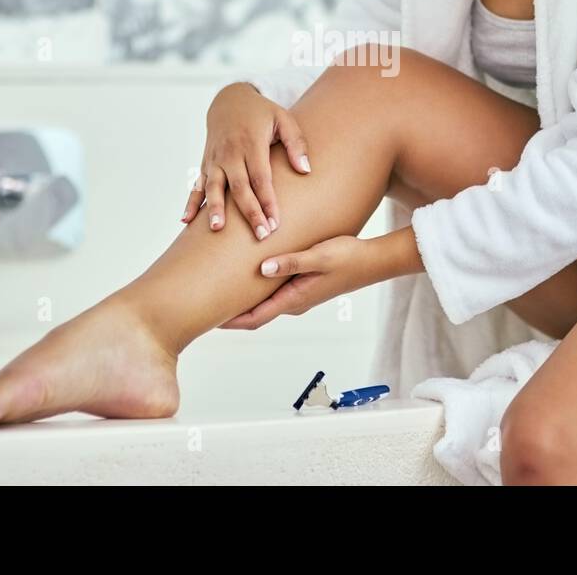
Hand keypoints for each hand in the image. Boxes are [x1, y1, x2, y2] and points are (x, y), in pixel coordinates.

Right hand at [183, 82, 312, 240]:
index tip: (275, 223)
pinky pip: (196, 185)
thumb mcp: (284, 119)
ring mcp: (214, 159)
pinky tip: (186, 221)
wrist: (229, 100)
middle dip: (249, 212)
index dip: (267, 201)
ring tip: (217, 228)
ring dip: (215, 208)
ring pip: (214, 187)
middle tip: (260, 236)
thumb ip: (296, 144)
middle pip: (239, 187)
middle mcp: (230, 152)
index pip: (261, 177)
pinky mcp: (205, 164)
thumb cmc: (262, 113)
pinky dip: (190, 202)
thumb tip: (305, 170)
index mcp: (251, 143)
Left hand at [217, 235, 387, 329]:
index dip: (229, 321)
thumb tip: (261, 270)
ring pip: (263, 305)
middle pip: (255, 315)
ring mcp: (298, 295)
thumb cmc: (348, 257)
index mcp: (294, 298)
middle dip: (230, 315)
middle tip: (203, 308)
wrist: (373, 262)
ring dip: (242, 303)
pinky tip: (247, 278)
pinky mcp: (303, 286)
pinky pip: (273, 294)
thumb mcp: (319, 256)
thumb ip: (291, 262)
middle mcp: (294, 302)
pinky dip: (256, 292)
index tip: (206, 320)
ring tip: (218, 293)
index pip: (255, 317)